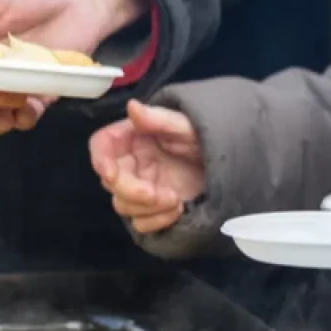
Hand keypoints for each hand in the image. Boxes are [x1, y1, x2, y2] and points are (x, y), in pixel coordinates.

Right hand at [90, 100, 204, 233]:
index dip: (100, 159)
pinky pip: (140, 224)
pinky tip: (178, 211)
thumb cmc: (205, 139)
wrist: (230, 166)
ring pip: (123, 205)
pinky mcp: (151, 210)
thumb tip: (132, 107)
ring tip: (175, 200)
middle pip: (110, 182)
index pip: (102, 145)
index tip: (111, 174)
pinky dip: (157, 221)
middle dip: (132, 192)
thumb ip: (158, 118)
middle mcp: (131, 163)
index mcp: (132, 138)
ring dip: (148, 208)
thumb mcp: (186, 125)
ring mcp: (139, 189)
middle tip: (158, 195)